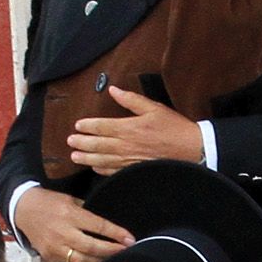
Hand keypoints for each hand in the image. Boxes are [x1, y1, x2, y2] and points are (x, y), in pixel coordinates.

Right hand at [12, 185, 133, 261]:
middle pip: (93, 246)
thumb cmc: (50, 202)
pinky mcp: (49, 255)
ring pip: (83, 259)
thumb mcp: (70, 200)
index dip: (116, 234)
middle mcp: (62, 231)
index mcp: (70, 214)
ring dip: (102, 260)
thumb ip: (87, 212)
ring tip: (116, 259)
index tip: (130, 239)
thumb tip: (108, 225)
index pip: (99, 226)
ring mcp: (55, 246)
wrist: (22, 209)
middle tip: (127, 251)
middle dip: (113, 250)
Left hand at [65, 84, 205, 174]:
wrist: (191, 150)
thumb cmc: (174, 127)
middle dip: (82, 143)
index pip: (101, 126)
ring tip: (75, 157)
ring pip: (102, 160)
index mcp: (129, 128)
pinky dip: (102, 170)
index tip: (78, 125)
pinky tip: (95, 168)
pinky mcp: (135, 170)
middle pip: (97, 144)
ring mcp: (129, 160)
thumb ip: (131, 100)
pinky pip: (114, 171)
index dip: (88, 126)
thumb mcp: (153, 108)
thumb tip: (114, 90)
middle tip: (70, 142)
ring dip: (87, 158)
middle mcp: (126, 145)